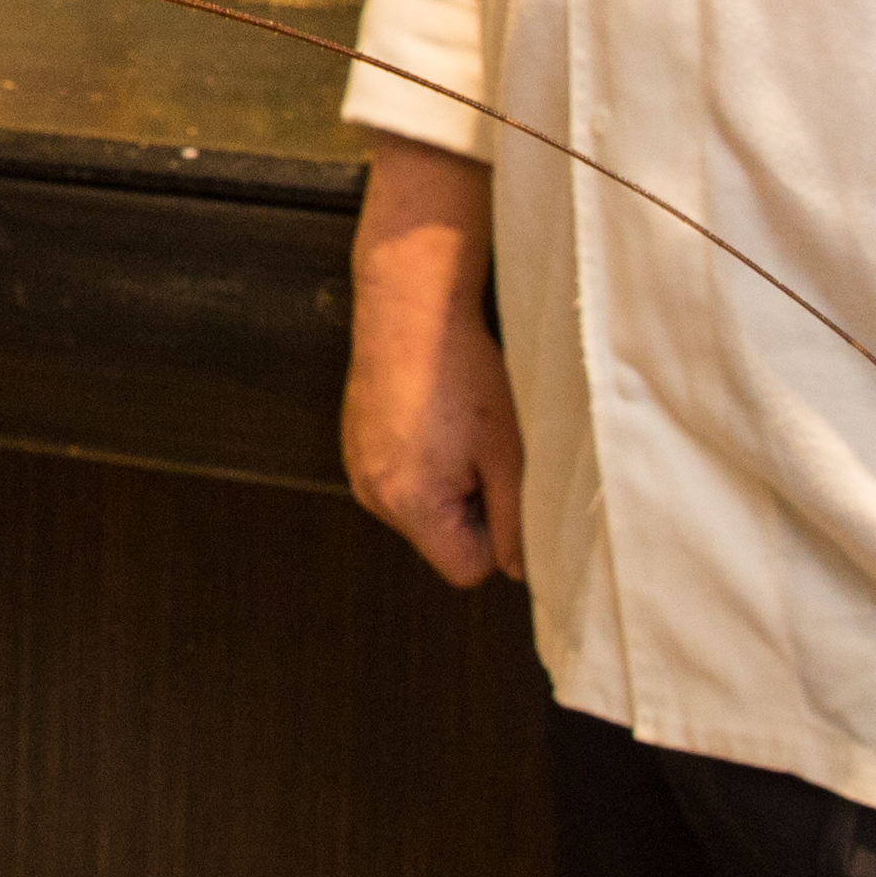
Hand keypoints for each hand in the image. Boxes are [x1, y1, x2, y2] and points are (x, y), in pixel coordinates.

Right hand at [341, 148, 525, 589]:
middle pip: (440, 539)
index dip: (494, 537)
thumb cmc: (462, 373)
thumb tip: (520, 568)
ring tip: (456, 427)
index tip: (500, 486)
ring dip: (445, 482)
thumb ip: (517, 523)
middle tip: (482, 449)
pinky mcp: (355, 443)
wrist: (410, 308)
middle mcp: (373, 494)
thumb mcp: (509, 454)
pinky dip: (421, 459)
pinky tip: (433, 415)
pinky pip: (398, 476)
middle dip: (468, 507)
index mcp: (410, 504)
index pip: (465, 569)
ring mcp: (358, 467)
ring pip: (420, 507)